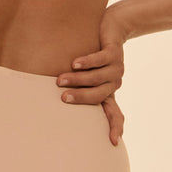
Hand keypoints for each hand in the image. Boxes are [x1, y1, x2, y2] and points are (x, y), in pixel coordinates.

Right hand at [56, 9, 127, 144]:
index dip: (115, 127)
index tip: (113, 142)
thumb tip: (55, 101)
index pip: (115, 114)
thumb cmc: (94, 54)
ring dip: (77, 79)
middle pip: (98, 96)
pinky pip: (99, 60)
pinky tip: (74, 63)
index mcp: (109, 92)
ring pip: (96, 78)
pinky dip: (86, 62)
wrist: (112, 29)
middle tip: (62, 98)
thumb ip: (79, 88)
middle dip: (80, 98)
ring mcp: (116, 67)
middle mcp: (115, 82)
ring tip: (60, 78)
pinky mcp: (114, 52)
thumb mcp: (88, 74)